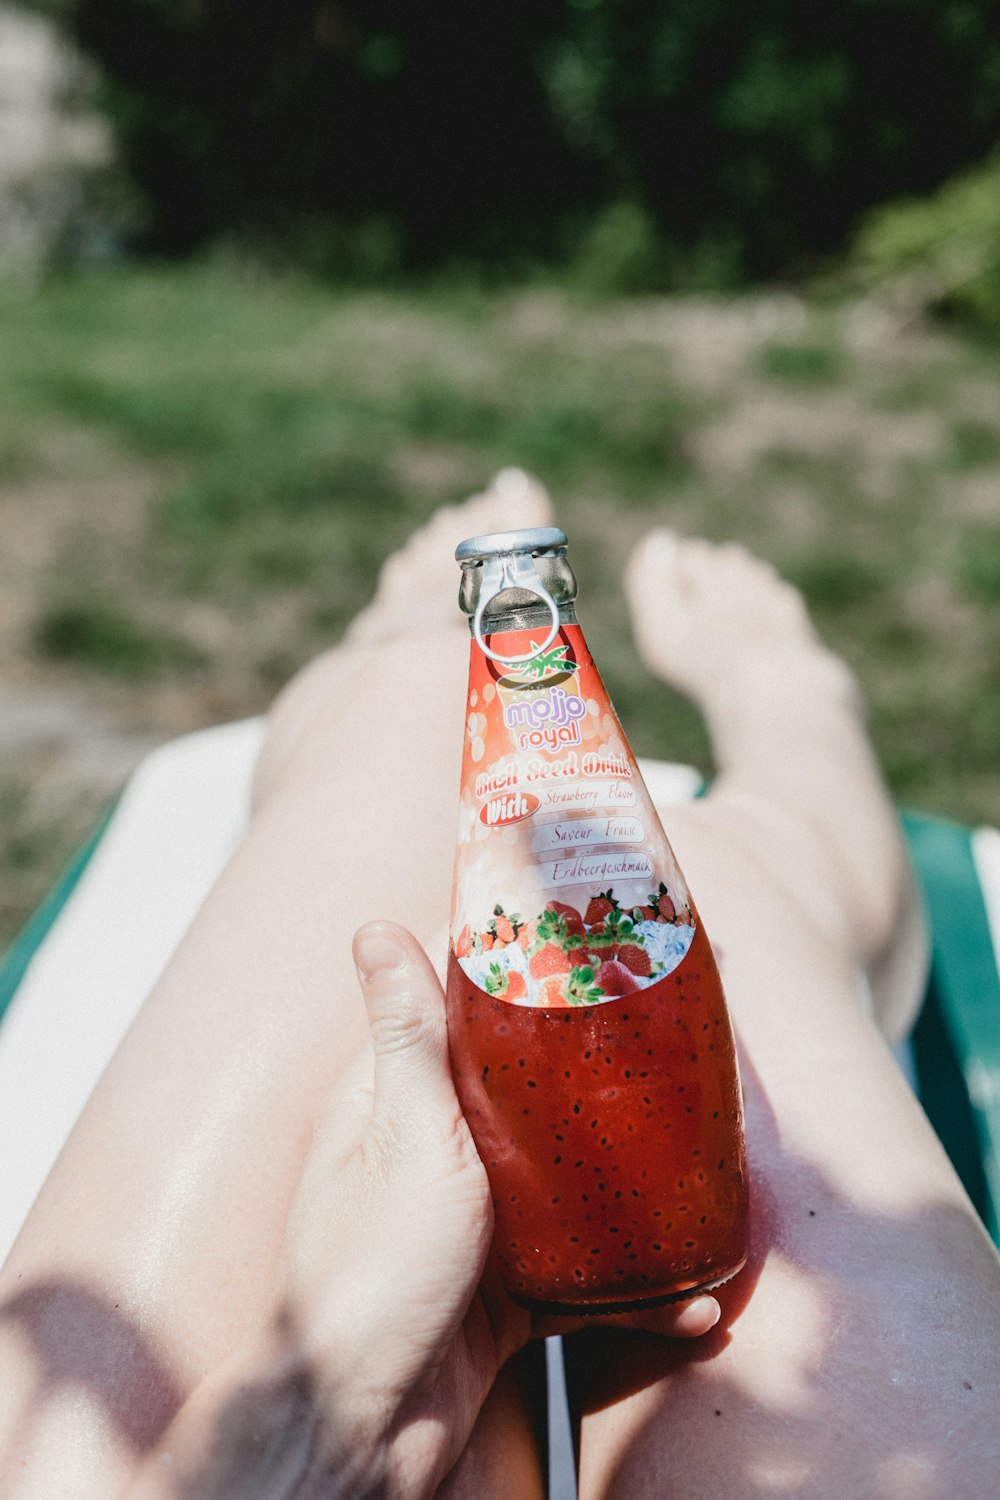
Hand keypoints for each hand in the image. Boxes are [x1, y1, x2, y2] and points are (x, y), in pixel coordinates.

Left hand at [120, 922, 720, 1498]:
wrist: (362, 1430)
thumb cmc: (372, 1275)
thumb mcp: (405, 1139)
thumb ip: (407, 1041)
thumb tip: (374, 926)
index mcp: (397, 1098)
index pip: (456, 1004)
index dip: (515, 962)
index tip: (585, 931)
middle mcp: (434, 1150)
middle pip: (528, 1088)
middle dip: (598, 1069)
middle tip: (675, 1045)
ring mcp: (473, 1221)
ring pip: (567, 1180)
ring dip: (632, 1183)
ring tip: (704, 1171)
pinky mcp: (505, 1289)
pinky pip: (584, 1274)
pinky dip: (635, 1292)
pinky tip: (690, 1306)